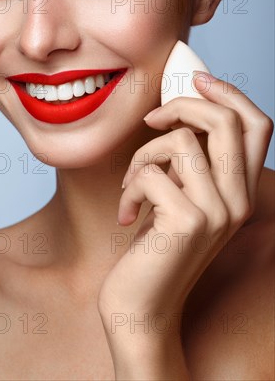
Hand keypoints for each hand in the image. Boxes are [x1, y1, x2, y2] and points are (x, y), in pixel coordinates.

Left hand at [98, 72, 272, 347]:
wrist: (140, 306)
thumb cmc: (153, 248)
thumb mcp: (178, 196)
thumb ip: (189, 161)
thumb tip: (176, 110)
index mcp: (240, 191)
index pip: (257, 125)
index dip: (229, 93)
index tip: (196, 78)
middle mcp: (238, 200)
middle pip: (225, 121)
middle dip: (181, 104)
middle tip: (151, 118)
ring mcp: (217, 212)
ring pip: (179, 141)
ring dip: (141, 157)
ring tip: (131, 186)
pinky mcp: (187, 222)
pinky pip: (150, 173)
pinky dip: (128, 187)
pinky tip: (126, 215)